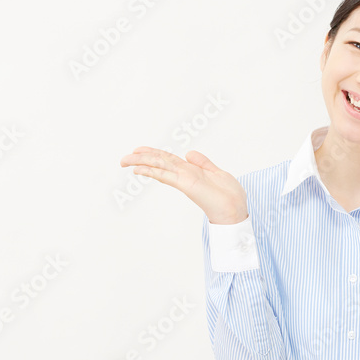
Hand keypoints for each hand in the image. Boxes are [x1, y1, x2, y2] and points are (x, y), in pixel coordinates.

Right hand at [119, 147, 247, 223]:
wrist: (236, 209)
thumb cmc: (230, 195)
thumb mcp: (217, 172)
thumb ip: (203, 162)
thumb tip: (188, 153)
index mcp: (191, 170)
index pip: (168, 159)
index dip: (153, 153)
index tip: (138, 150)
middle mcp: (185, 174)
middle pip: (160, 162)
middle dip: (141, 158)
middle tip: (123, 159)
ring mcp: (185, 179)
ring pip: (160, 166)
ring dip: (142, 163)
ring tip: (125, 161)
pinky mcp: (187, 185)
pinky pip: (167, 176)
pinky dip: (153, 172)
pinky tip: (140, 170)